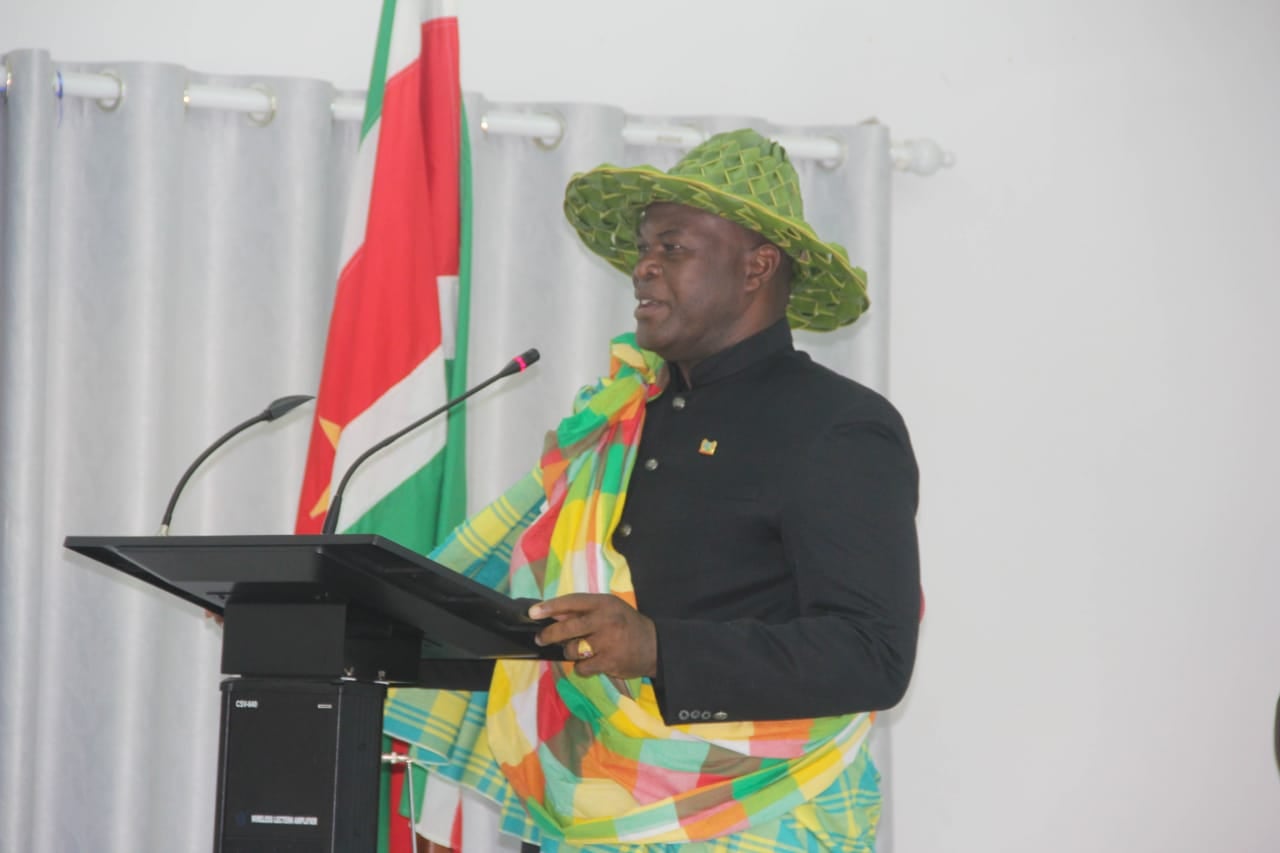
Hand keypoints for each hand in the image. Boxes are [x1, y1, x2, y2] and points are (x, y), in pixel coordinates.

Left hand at [530, 593, 657, 678]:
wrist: (655, 646)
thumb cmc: (626, 625)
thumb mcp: (609, 609)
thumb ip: (583, 611)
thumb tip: (553, 615)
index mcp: (604, 603)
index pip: (571, 602)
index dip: (550, 607)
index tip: (533, 612)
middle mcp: (605, 620)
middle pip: (567, 628)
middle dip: (549, 634)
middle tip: (541, 638)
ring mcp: (607, 642)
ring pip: (572, 650)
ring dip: (571, 652)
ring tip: (581, 651)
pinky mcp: (608, 662)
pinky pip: (581, 667)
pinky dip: (582, 667)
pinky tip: (592, 662)